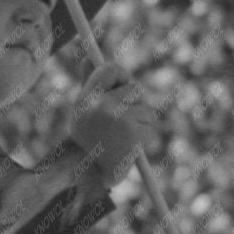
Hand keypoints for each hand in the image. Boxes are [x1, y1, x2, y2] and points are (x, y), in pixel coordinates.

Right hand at [70, 63, 159, 186]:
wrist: (89, 175)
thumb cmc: (87, 140)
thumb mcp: (83, 110)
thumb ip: (89, 84)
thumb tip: (87, 58)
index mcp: (87, 98)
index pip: (110, 69)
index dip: (121, 76)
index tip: (122, 86)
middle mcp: (101, 105)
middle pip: (135, 89)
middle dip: (134, 104)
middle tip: (120, 122)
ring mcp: (118, 119)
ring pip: (146, 110)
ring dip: (141, 123)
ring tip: (123, 138)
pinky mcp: (133, 133)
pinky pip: (150, 127)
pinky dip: (145, 138)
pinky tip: (129, 149)